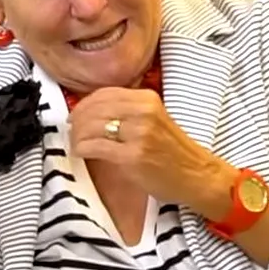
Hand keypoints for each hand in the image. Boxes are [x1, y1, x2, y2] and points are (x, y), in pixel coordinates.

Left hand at [68, 87, 234, 213]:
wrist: (197, 176)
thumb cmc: (175, 153)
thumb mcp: (156, 119)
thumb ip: (129, 112)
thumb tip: (92, 112)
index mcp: (147, 99)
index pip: (105, 94)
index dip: (85, 104)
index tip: (76, 114)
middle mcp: (143, 112)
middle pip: (95, 108)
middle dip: (77, 120)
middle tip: (71, 130)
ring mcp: (138, 134)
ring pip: (91, 126)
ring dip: (76, 135)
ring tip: (75, 143)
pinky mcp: (132, 156)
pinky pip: (95, 146)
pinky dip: (81, 148)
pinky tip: (81, 153)